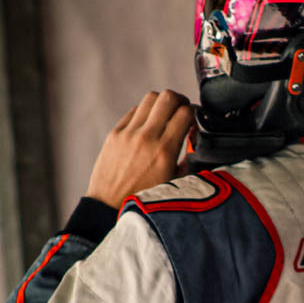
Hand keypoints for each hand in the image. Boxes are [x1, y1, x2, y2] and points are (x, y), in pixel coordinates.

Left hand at [86, 90, 194, 207]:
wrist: (109, 205)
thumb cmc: (144, 197)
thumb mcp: (174, 182)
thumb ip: (186, 158)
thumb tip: (192, 137)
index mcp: (165, 151)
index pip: (185, 113)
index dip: (194, 112)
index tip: (193, 119)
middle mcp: (146, 138)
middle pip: (168, 97)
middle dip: (180, 100)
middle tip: (181, 109)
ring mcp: (128, 133)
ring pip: (150, 98)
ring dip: (162, 103)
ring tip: (164, 115)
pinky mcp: (115, 133)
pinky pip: (134, 111)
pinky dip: (145, 113)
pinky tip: (147, 125)